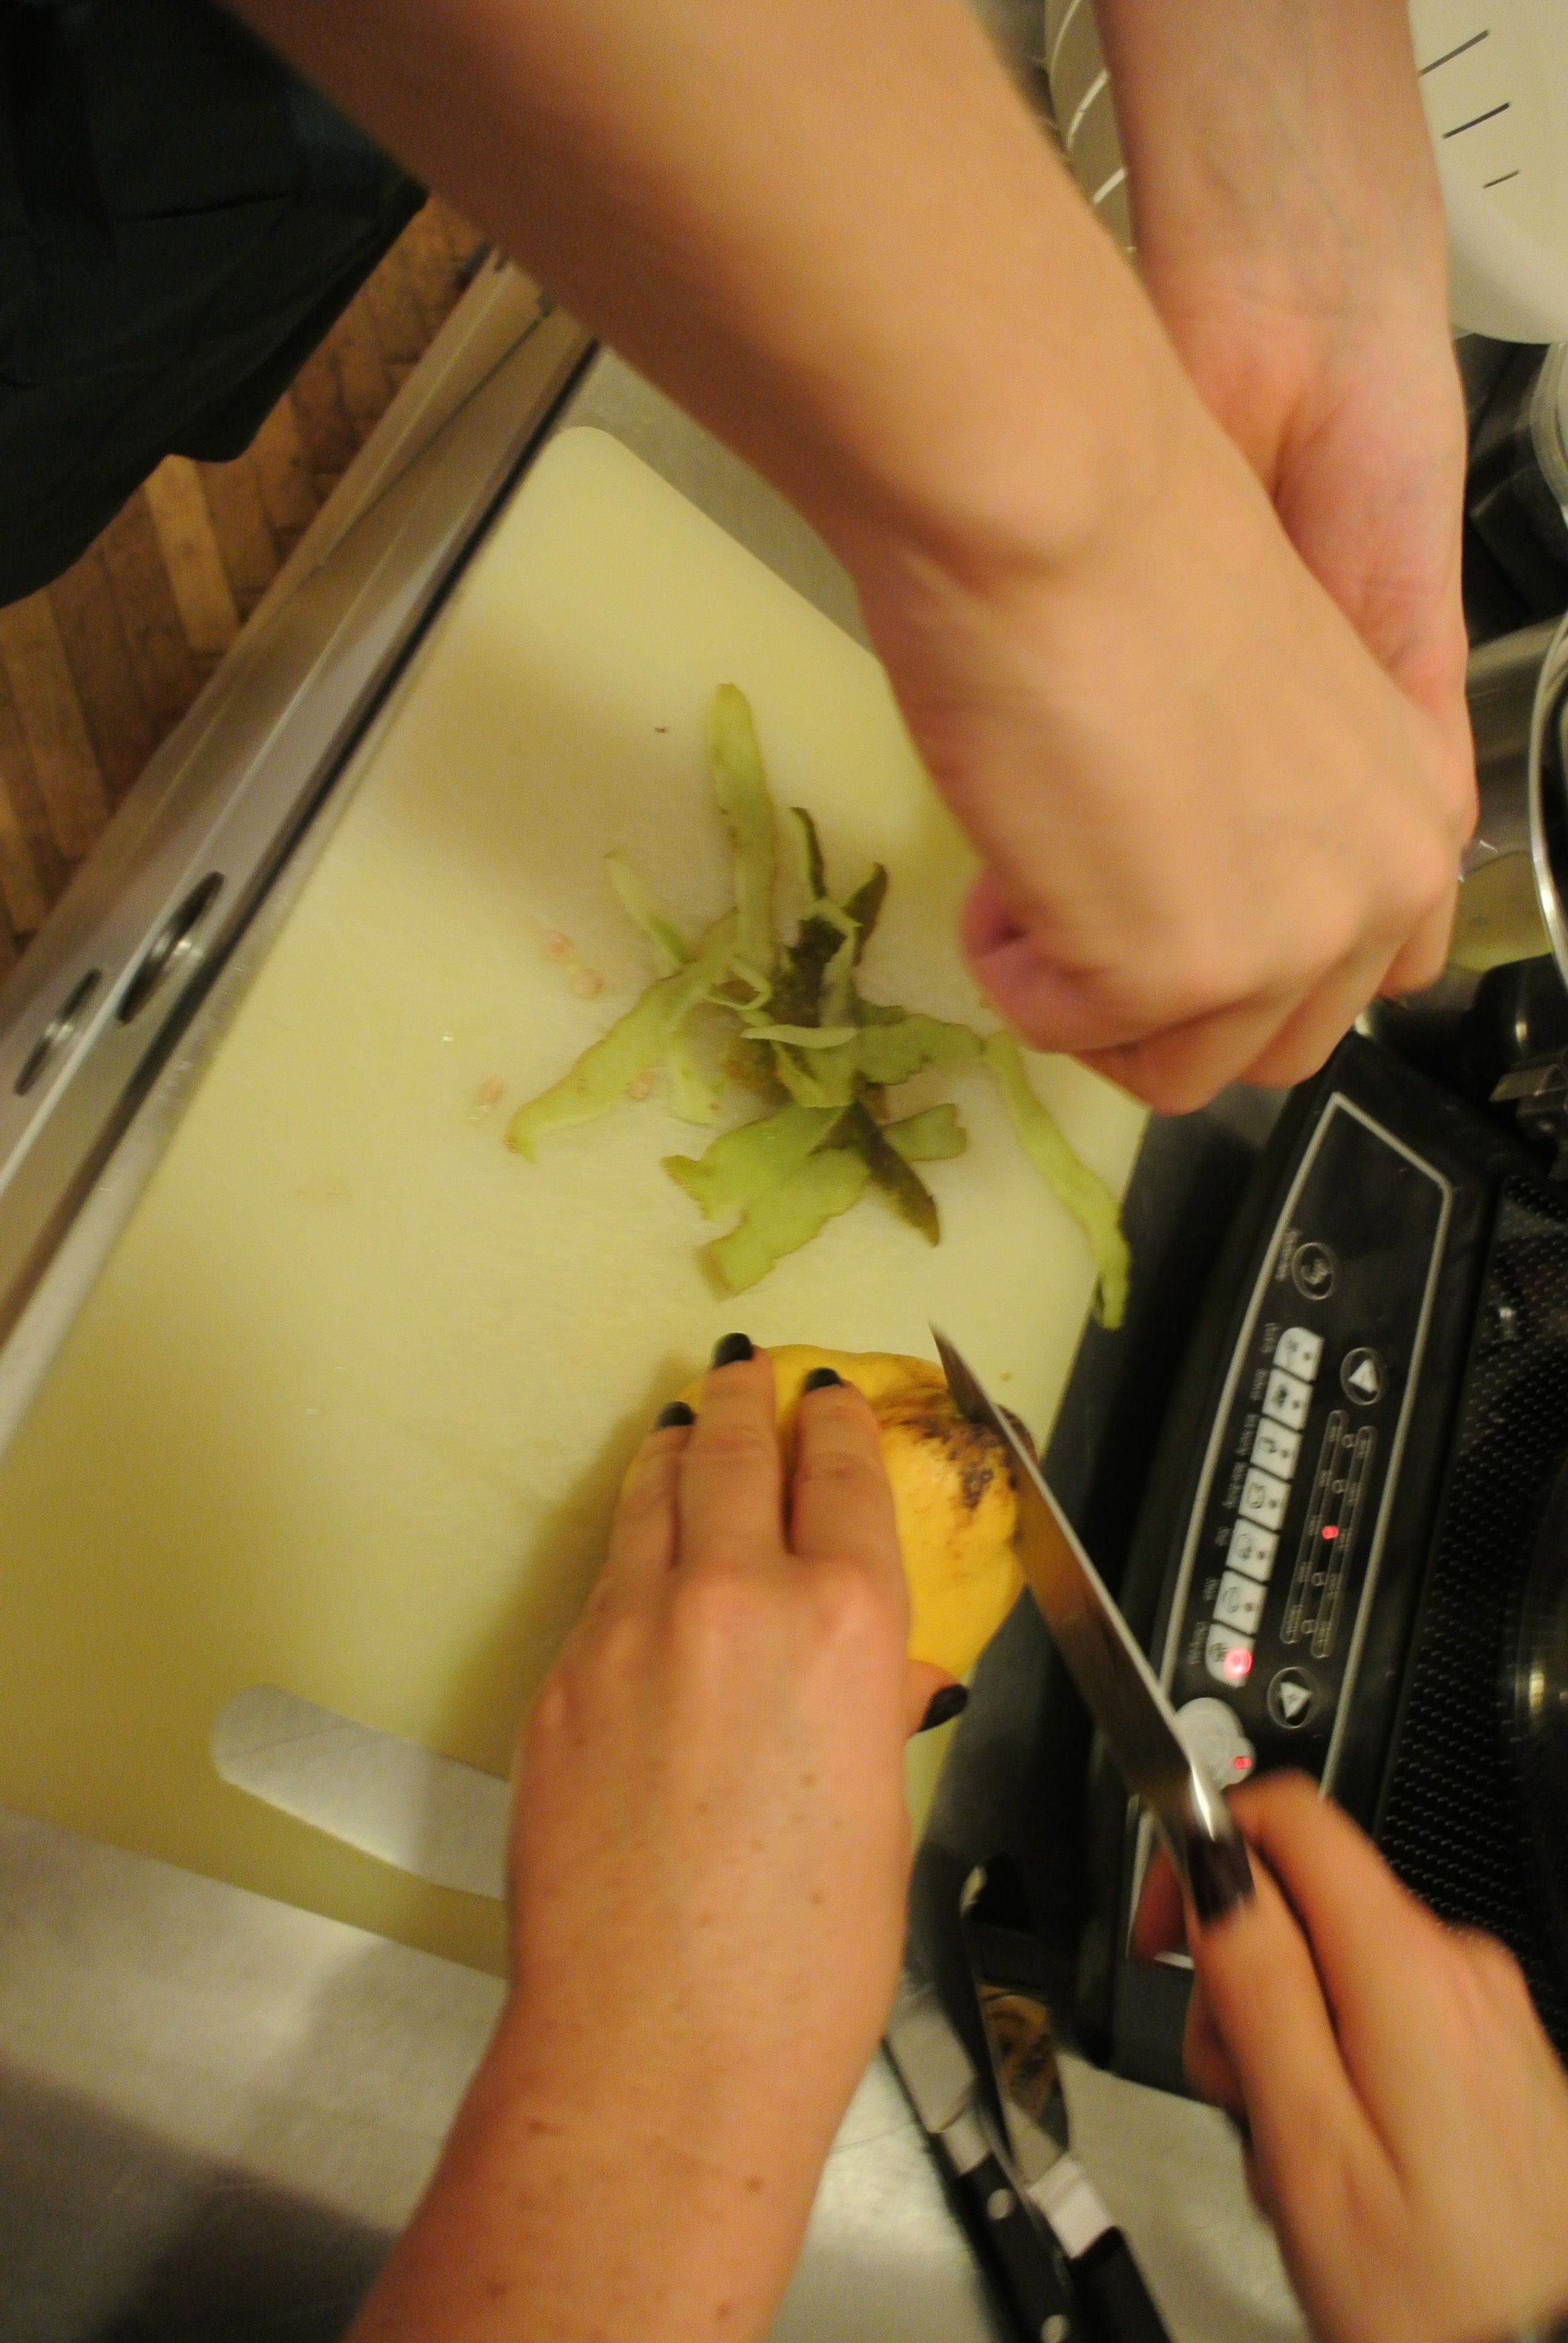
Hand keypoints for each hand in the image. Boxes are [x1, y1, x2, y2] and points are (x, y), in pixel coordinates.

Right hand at [231, 0, 1470, 1117]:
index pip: (1340, 964)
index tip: (1124, 891)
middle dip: (1144, 976)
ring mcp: (1291, 922)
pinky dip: (1034, 981)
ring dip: (1080, 976)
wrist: (1038, 490)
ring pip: (1185, 1064)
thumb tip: (1160, 797)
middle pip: (1265, 1037)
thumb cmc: (1090, 537)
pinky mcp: (1197, 964)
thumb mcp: (1190, 664)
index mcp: (1391, 776)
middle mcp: (1373, 862)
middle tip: (1057, 864)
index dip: (1213, 949)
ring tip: (1024, 843)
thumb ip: (1216, 769)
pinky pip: (1111, 1061)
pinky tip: (1008, 860)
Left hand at [350, 1343, 946, 2342]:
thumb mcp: (880, 1810)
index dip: (837, 1425)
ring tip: (681, 1429)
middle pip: (734, 1452)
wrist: (659, 2046)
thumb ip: (866, 1706)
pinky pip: (603, 1586)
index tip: (829, 1401)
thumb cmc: (803, 1962)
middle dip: (744, 1404)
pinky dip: (629, 1556)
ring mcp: (630, 1631)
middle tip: (746, 1377)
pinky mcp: (560, 1679)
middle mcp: (734, 1598)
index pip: (842, 1474)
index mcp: (844, 1624)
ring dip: (674, 1455)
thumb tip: (872, 1670)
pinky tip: (638, 1565)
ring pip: (651, 1498)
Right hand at [1136, 1774, 1567, 2342]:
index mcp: (1407, 1967)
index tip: (1165, 1930)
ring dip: (1288, 2045)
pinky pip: (1391, 2025)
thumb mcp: (1308, 2142)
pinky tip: (1346, 2167)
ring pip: (1341, 1971)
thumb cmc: (1439, 2296)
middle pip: (1305, 1903)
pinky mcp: (1503, 2069)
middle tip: (1234, 2091)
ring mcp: (1490, 2020)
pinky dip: (1344, 2076)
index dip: (1203, 1851)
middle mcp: (1461, 1970)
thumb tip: (1212, 1867)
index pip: (1287, 1817)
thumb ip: (1255, 1984)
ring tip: (1293, 2157)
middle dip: (1240, 1982)